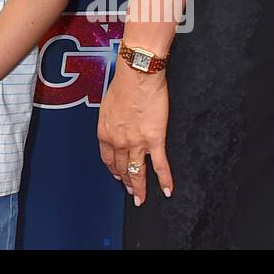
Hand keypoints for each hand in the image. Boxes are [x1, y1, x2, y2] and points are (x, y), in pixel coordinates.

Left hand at [97, 63, 172, 205]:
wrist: (137, 76)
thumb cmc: (123, 83)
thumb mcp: (108, 105)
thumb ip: (111, 120)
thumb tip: (115, 125)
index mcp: (105, 132)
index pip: (107, 158)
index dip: (113, 169)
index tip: (117, 175)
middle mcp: (118, 141)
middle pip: (122, 167)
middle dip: (125, 180)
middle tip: (129, 191)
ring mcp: (137, 143)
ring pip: (138, 171)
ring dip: (139, 187)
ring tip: (141, 198)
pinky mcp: (155, 140)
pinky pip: (160, 165)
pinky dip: (164, 180)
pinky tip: (167, 190)